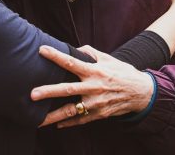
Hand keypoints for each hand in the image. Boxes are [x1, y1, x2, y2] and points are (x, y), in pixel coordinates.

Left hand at [32, 45, 153, 127]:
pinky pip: (80, 120)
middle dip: (49, 91)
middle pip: (68, 89)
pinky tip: (56, 124)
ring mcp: (96, 103)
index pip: (71, 62)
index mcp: (95, 71)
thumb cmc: (123, 72)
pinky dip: (68, 123)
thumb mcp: (109, 58)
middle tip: (33, 94)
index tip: (42, 50)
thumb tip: (76, 49)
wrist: (142, 92)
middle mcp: (94, 87)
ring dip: (54, 115)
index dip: (56, 56)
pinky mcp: (99, 114)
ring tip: (38, 119)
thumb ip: (91, 53)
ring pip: (72, 110)